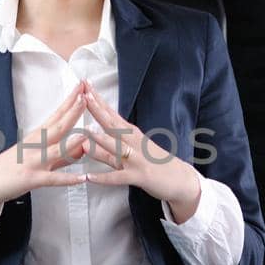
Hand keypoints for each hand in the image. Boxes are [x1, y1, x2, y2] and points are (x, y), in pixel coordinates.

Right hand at [0, 84, 91, 220]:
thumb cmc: (10, 168)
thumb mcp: (36, 157)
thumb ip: (61, 155)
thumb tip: (82, 148)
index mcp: (36, 137)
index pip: (56, 115)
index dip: (69, 101)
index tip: (81, 87)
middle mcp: (35, 146)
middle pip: (57, 126)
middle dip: (73, 111)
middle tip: (87, 94)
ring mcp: (33, 162)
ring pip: (55, 150)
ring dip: (72, 142)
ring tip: (87, 133)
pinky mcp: (32, 179)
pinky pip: (52, 179)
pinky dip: (67, 179)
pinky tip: (81, 178)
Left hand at [80, 84, 201, 222]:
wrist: (181, 179)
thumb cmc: (153, 164)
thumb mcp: (126, 157)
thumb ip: (104, 152)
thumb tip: (83, 144)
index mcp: (131, 134)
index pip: (111, 114)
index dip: (98, 101)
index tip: (85, 85)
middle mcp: (133, 143)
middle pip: (113, 124)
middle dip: (98, 109)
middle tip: (84, 94)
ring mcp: (137, 158)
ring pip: (118, 147)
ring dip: (102, 139)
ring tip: (87, 129)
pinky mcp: (139, 176)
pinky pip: (119, 177)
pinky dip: (104, 178)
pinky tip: (90, 177)